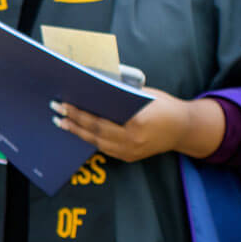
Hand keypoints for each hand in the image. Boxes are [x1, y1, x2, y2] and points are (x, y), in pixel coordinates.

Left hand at [53, 88, 224, 162]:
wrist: (185, 129)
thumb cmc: (163, 105)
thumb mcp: (143, 94)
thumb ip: (120, 92)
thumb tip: (92, 84)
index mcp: (137, 123)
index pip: (101, 118)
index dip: (80, 112)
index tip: (64, 103)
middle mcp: (133, 141)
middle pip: (95, 131)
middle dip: (73, 121)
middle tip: (56, 110)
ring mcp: (131, 152)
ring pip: (97, 143)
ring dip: (77, 132)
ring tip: (61, 121)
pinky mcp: (130, 157)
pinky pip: (104, 148)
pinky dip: (90, 139)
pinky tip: (78, 130)